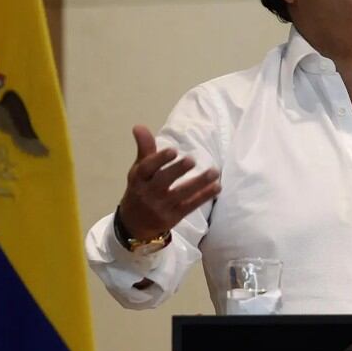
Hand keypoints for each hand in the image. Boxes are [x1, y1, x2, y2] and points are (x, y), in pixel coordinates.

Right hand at [118, 125, 220, 239]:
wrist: (134, 223)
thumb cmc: (140, 189)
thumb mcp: (139, 169)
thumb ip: (145, 148)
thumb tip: (139, 126)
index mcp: (139, 178)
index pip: (147, 168)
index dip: (159, 159)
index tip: (173, 150)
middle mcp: (148, 193)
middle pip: (163, 181)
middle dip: (177, 171)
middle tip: (192, 160)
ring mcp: (161, 206)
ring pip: (181, 194)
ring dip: (198, 183)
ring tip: (214, 172)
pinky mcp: (173, 217)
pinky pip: (190, 206)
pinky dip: (203, 197)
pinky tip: (217, 187)